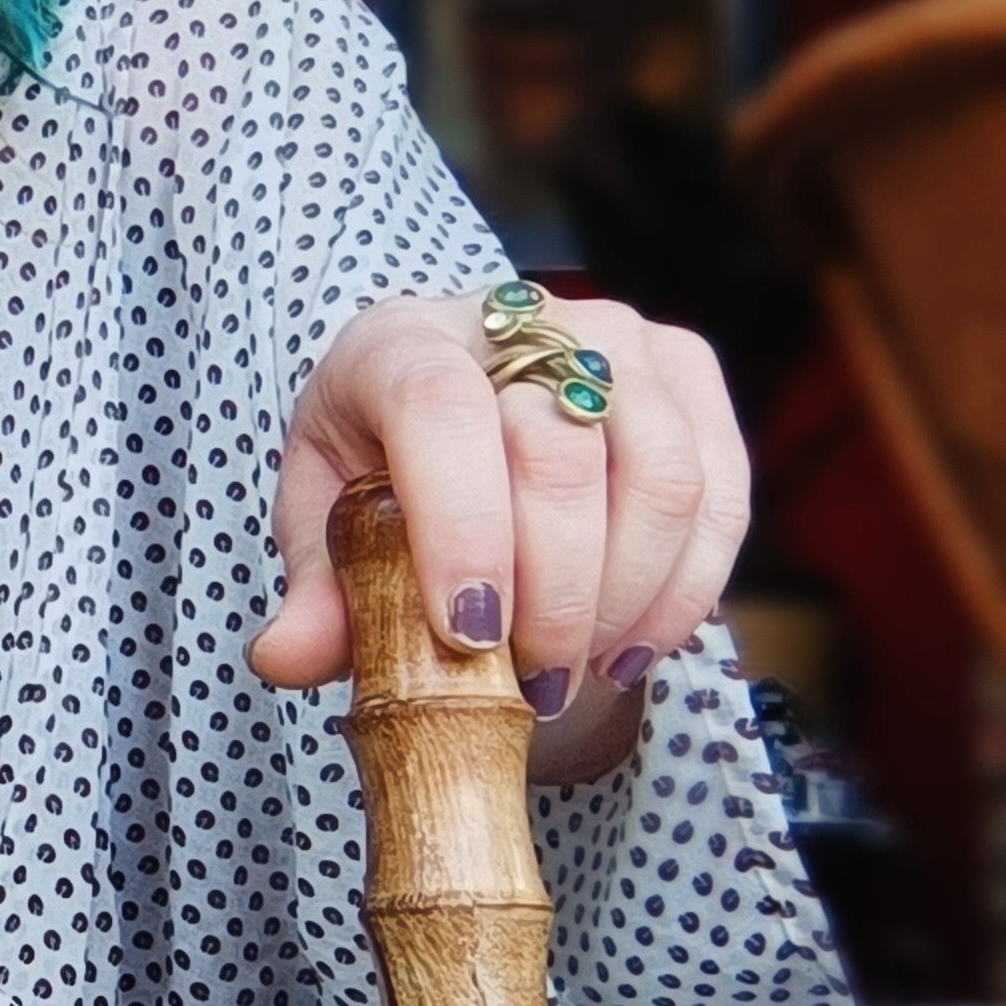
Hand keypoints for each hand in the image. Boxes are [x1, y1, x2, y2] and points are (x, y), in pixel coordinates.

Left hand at [247, 293, 749, 775]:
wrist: (459, 424)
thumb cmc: (382, 476)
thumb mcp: (325, 527)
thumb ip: (316, 591)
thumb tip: (286, 657)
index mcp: (400, 343)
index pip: (440, 412)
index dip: (463, 528)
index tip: (468, 634)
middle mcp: (516, 320)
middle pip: (559, 454)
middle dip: (551, 595)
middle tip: (528, 685)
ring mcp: (616, 335)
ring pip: (659, 475)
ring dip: (625, 599)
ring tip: (576, 672)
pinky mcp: (687, 372)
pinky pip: (719, 491)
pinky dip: (686, 589)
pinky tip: (633, 649)